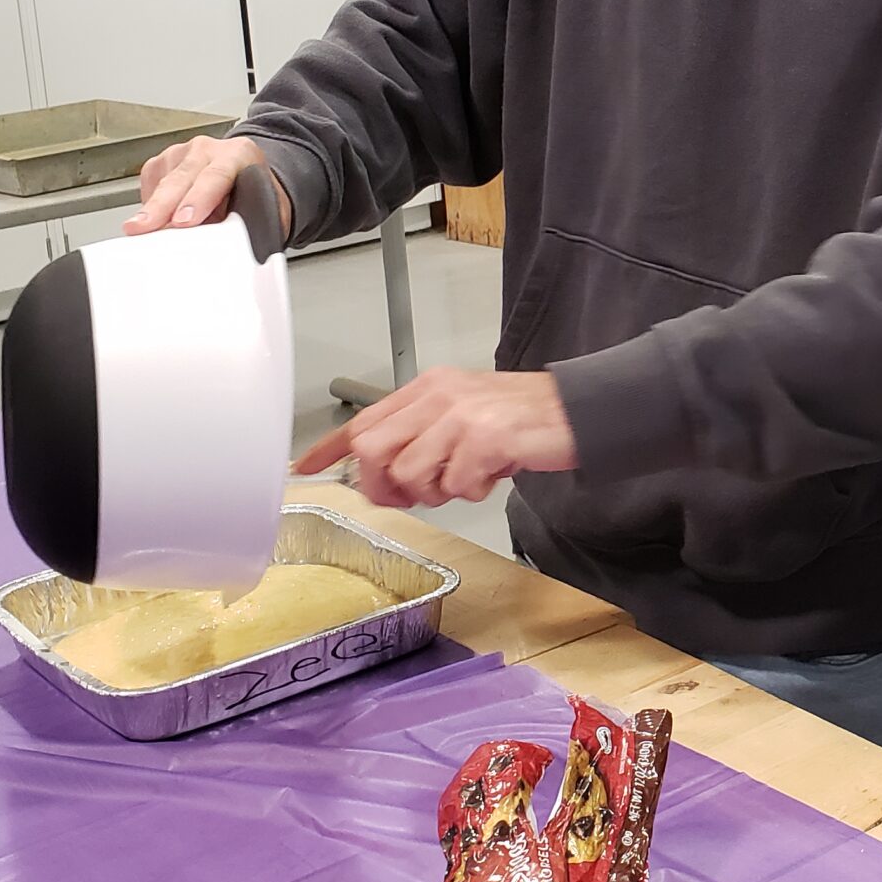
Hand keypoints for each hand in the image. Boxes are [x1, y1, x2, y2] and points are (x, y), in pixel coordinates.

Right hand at [126, 134, 291, 236]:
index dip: (199, 198)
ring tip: (141, 230)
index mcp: (239, 154)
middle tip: (147, 226)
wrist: (248, 177)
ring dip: (151, 210)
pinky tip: (153, 221)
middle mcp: (207, 149)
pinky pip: (149, 186)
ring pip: (161, 183)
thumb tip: (238, 249)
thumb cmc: (257, 195)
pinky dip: (149, 207)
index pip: (217, 175)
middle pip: (181, 178)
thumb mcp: (268, 209)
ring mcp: (181, 153)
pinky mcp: (161, 163)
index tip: (186, 220)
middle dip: (162, 205)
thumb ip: (252, 224)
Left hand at [293, 368, 577, 507]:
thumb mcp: (464, 414)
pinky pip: (455, 485)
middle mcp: (438, 396)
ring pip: (410, 474)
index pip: (364, 418)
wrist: (577, 410)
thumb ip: (424, 435)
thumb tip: (386, 475)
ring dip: (437, 491)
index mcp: (429, 388)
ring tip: (469, 476)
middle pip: (374, 450)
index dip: (330, 447)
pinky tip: (494, 473)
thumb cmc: (523, 417)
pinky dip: (473, 491)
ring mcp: (461, 416)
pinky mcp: (485, 438)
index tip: (303, 467)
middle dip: (386, 485)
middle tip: (417, 493)